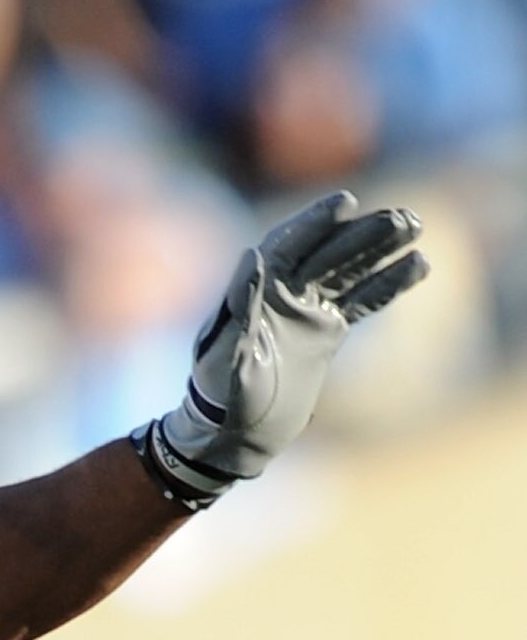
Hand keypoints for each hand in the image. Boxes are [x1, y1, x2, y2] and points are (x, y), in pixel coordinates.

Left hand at [143, 192, 427, 504]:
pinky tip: (418, 266)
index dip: (316, 222)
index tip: (347, 202)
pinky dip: (387, 285)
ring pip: (349, 270)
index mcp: (256, 291)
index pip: (290, 244)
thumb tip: (252, 254)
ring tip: (415, 228)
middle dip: (364, 232)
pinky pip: (361, 301)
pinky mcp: (324, 332)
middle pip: (328, 251)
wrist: (234, 437)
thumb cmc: (221, 399)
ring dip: (381, 249)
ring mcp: (306, 310)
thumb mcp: (228, 356)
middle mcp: (283, 293)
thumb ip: (242, 307)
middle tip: (403, 218)